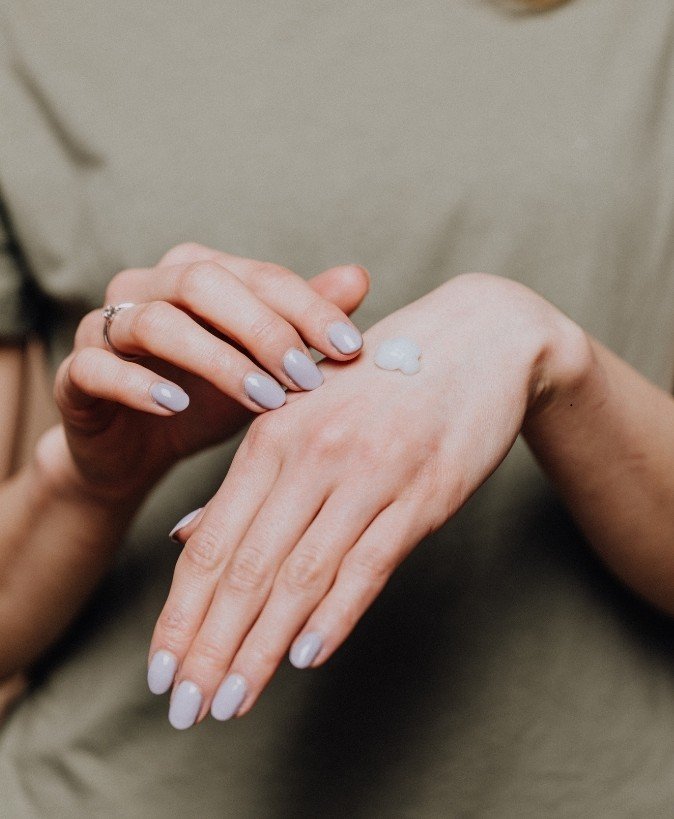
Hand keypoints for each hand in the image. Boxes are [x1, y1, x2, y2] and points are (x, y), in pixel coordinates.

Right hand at [42, 243, 368, 503]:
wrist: (137, 451)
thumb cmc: (207, 401)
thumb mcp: (262, 367)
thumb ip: (301, 324)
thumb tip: (358, 277)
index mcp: (198, 274)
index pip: (260, 275)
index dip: (307, 308)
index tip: (349, 348)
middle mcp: (147, 287)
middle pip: (204, 283)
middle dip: (262, 330)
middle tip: (304, 378)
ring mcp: (103, 327)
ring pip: (154, 322)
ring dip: (215, 360)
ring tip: (261, 400)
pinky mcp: (75, 373)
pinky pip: (97, 367)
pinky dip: (138, 385)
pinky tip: (177, 406)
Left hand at [149, 272, 589, 727]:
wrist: (479, 340)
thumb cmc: (382, 380)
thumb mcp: (304, 413)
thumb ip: (246, 479)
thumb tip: (182, 540)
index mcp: (272, 432)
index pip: (210, 543)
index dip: (180, 614)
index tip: (161, 672)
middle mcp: (312, 453)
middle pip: (246, 569)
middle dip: (210, 648)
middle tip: (184, 711)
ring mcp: (370, 473)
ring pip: (301, 576)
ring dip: (262, 649)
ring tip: (232, 703)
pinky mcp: (425, 492)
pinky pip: (370, 563)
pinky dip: (336, 615)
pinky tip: (305, 657)